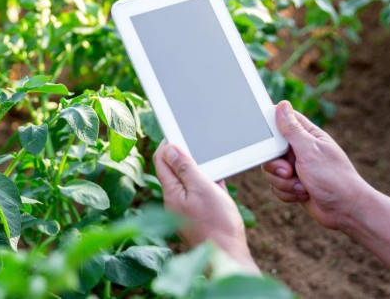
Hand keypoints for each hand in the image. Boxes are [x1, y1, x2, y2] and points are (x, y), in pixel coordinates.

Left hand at [154, 141, 259, 272]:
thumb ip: (185, 168)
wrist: (228, 257)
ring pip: (187, 182)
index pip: (161, 160)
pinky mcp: (195, 218)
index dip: (168, 144)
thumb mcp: (203, 188)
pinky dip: (206, 185)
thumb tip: (169, 148)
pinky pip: (197, 194)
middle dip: (183, 156)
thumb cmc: (217, 225)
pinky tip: (218, 184)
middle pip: (173, 170)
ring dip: (197, 171)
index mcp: (171, 192)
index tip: (179, 132)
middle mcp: (173, 201)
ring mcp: (184, 210)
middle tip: (198, 145)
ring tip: (211, 163)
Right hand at [261, 101, 372, 230]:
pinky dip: (287, 192)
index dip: (271, 127)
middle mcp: (300, 150)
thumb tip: (282, 105)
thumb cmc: (334, 178)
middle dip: (276, 165)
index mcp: (307, 136)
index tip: (267, 139)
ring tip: (302, 186)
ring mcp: (296, 168)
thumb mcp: (310, 150)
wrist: (346, 211)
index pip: (283, 121)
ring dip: (283, 182)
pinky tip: (302, 194)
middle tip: (289, 171)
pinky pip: (276, 186)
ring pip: (271, 170)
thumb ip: (292, 129)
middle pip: (271, 150)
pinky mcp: (293, 185)